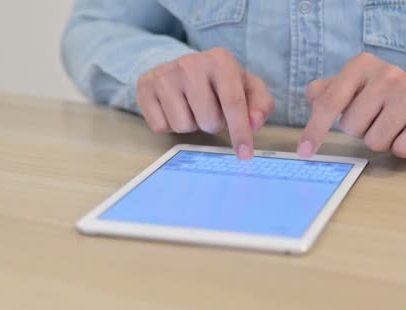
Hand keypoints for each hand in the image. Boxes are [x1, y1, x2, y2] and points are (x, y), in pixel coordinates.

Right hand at [137, 48, 274, 159]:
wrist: (181, 68)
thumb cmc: (220, 83)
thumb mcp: (247, 88)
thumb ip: (260, 105)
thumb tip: (253, 123)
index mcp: (220, 60)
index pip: (233, 101)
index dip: (240, 131)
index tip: (245, 154)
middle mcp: (190, 63)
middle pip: (208, 120)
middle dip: (213, 124)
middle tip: (211, 111)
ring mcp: (165, 74)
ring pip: (183, 125)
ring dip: (191, 125)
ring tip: (192, 108)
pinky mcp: (145, 86)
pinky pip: (160, 126)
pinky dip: (170, 124)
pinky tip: (174, 108)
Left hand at [298, 53, 405, 158]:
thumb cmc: (381, 98)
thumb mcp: (351, 88)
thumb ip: (326, 92)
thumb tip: (313, 95)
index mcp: (361, 65)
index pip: (329, 103)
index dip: (314, 130)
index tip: (304, 152)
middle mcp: (388, 74)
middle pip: (351, 127)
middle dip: (359, 130)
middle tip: (375, 118)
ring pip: (374, 141)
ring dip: (380, 141)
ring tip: (392, 125)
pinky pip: (401, 149)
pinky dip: (401, 148)